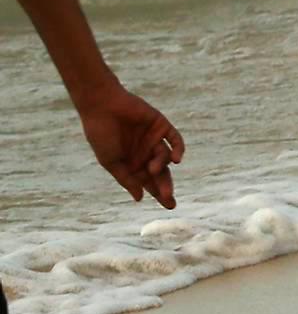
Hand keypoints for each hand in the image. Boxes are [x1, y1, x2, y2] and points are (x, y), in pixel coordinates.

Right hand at [76, 80, 183, 208]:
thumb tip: (139, 198)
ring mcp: (154, 139)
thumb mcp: (112, 162)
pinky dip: (179, 149)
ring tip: (153, 169)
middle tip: (170, 201)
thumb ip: (127, 179)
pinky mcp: (161, 126)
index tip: (169, 206)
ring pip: (166, 158)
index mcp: (132, 163)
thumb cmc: (102, 135)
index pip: (149, 182)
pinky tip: (176, 160)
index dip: (159, 193)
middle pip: (161, 173)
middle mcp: (145, 153)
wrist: (102, 107)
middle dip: (166, 187)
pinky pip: (175, 140)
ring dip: (161, 166)